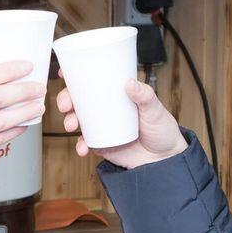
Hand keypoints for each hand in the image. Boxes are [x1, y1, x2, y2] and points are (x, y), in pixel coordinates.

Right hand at [56, 79, 187, 168]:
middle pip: (79, 100)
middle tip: (65, 104)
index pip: (94, 81)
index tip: (64, 72)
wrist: (166, 160)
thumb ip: (145, 96)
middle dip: (66, 99)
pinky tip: (82, 147)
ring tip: (71, 125)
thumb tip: (129, 83)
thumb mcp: (155, 109)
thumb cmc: (163, 130)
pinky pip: (85, 142)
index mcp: (117, 95)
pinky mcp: (102, 144)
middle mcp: (107, 109)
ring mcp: (103, 126)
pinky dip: (80, 145)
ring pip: (78, 119)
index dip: (76, 76)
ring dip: (69, 120)